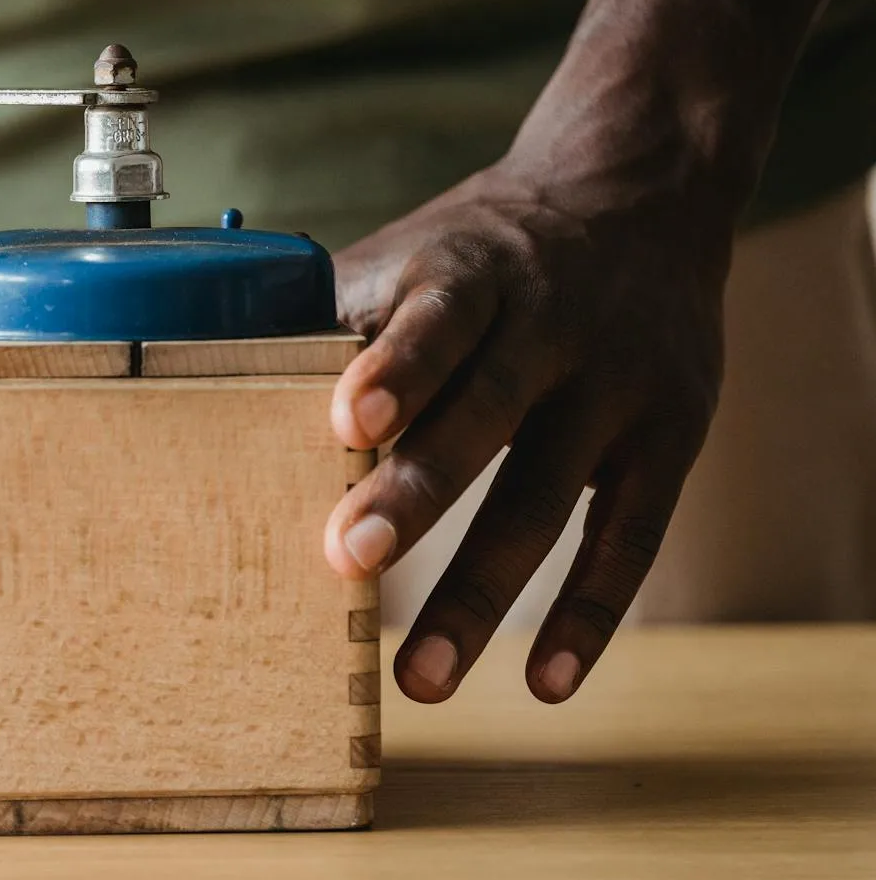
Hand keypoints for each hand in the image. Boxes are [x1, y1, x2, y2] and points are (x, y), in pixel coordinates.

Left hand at [323, 91, 737, 704]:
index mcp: (473, 274)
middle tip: (344, 562)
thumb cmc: (483, 250)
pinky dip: (589, 615)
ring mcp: (617, 386)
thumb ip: (335, 316)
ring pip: (548, 495)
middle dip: (416, 493)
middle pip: (485, 412)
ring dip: (482, 592)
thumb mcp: (415, 252)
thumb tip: (208, 372)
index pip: (437, 319)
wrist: (638, 196)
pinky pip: (632, 539)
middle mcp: (553, 326)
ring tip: (422, 678)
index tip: (346, 425)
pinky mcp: (671, 438)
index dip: (395, 370)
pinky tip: (542, 684)